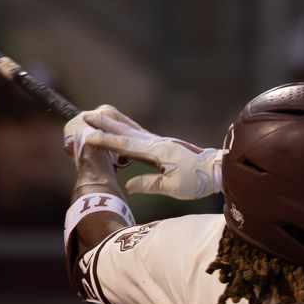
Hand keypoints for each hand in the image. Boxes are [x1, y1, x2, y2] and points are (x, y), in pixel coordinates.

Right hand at [65, 104, 221, 200]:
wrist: (218, 170)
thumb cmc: (198, 181)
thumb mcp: (175, 188)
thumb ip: (151, 185)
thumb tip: (130, 186)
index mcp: (157, 152)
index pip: (125, 146)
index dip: (106, 141)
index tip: (89, 136)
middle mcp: (156, 143)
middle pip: (125, 132)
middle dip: (104, 125)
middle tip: (86, 115)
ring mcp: (160, 142)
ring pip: (131, 131)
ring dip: (113, 124)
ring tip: (97, 117)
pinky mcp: (163, 145)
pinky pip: (139, 135)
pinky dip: (126, 130)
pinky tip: (121, 129)